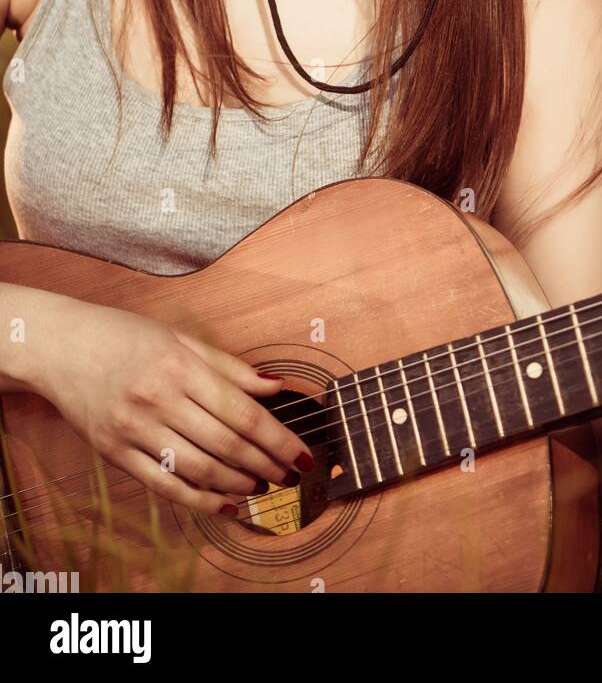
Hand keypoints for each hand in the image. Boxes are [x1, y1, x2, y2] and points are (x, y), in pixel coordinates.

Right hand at [35, 299, 310, 514]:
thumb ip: (230, 367)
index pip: (243, 412)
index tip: (303, 455)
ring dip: (238, 484)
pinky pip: (164, 485)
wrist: (60, 346)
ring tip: (262, 486)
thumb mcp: (180, 338)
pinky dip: (199, 500)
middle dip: (266, 465)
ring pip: (199, 470)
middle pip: (226, 445)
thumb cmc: (123, 336)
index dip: (278, 439)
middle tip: (289, 476)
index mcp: (180, 366)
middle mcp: (158, 400)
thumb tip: (276, 386)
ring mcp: (133, 430)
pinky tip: (224, 504)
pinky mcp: (114, 453)